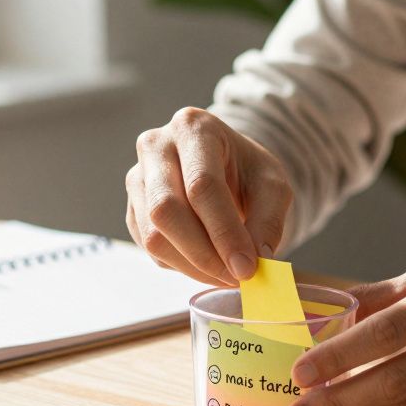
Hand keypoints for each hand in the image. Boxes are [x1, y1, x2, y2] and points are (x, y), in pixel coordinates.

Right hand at [126, 107, 293, 285]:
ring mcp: (137, 178)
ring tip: (225, 274)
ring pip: (153, 235)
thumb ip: (269, 221)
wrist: (223, 165)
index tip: (246, 267)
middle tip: (236, 277)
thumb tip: (256, 261)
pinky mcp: (132, 208)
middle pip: (167, 210)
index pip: (202, 185)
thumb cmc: (247, 170)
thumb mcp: (272, 186)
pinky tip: (207, 263)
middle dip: (204, 254)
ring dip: (192, 266)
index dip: (224, 231)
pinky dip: (181, 265)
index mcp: (194, 128)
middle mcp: (156, 146)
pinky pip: (150, 248)